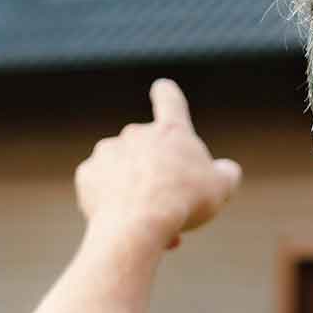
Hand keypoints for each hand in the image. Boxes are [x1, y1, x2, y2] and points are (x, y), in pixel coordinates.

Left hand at [74, 80, 241, 250]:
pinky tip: (122, 220)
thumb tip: (226, 171)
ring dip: (134, 192)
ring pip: (124, 173)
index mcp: (170, 131)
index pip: (170, 101)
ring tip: (147, 222)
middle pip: (148, 152)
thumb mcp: (221, 188)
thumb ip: (226, 174)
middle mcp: (136, 133)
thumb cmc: (183, 202)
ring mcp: (108, 152)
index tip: (161, 89)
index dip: (167, 95)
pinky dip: (110, 202)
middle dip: (156, 176)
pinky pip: (100, 188)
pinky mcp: (86, 174)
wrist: (138, 223)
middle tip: (168, 207)